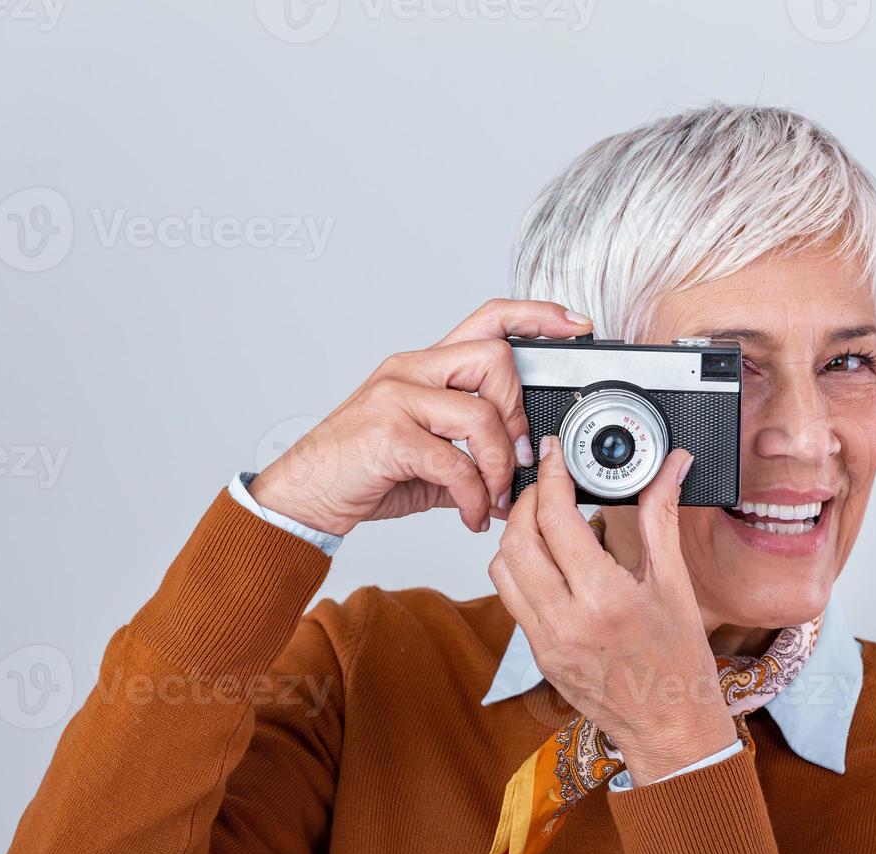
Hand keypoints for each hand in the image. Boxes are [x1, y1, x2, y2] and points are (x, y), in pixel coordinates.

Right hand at [248, 300, 591, 536]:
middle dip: (520, 414)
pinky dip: (475, 498)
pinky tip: (473, 517)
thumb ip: (472, 455)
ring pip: (481, 413)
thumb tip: (520, 475)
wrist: (302, 495)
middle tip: (518, 458)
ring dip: (501, 467)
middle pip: (496, 358)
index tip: (574, 324)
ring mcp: (397, 399)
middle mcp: (410, 370)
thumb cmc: (363, 471)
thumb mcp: (427, 458)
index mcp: (423, 366)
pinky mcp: (388, 435)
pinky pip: (456, 463)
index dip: (536, 315)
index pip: (488, 319)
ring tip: (495, 498)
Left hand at [488, 435, 738, 784]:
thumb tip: (670, 468)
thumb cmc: (679, 662)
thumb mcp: (675, 584)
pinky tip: (547, 558)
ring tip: (543, 517)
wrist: (669, 727)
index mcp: (605, 599)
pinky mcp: (538, 654)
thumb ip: (662, 517)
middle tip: (547, 481)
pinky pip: (511, 598)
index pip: (556, 520)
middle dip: (526, 500)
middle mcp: (567, 621)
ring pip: (502, 569)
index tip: (555, 454)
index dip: (551, 477)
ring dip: (515, 534)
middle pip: (516, 540)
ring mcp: (546, 641)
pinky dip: (520, 568)